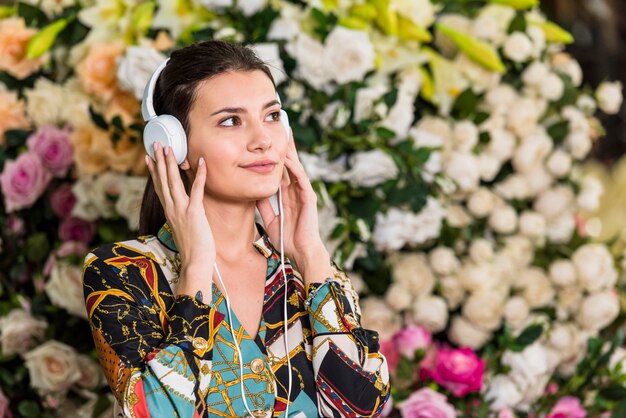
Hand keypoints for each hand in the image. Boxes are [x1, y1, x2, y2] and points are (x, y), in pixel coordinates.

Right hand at [146, 142, 214, 298]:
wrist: (195, 263)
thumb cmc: (194, 250)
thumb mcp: (185, 229)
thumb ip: (183, 217)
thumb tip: (185, 212)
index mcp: (170, 212)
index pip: (159, 188)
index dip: (154, 172)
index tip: (149, 158)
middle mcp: (172, 209)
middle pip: (163, 181)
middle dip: (159, 160)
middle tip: (157, 144)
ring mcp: (181, 210)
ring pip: (173, 182)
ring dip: (171, 163)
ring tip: (170, 148)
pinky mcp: (194, 213)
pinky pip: (196, 190)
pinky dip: (199, 175)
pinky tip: (201, 162)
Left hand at [256, 131, 330, 281]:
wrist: (300, 251)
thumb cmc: (286, 238)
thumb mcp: (269, 218)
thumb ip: (263, 205)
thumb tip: (252, 192)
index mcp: (287, 194)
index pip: (280, 169)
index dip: (274, 155)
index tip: (267, 141)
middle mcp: (295, 190)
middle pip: (289, 162)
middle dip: (284, 145)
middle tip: (279, 126)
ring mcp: (302, 192)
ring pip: (295, 166)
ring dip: (289, 150)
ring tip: (284, 133)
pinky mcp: (308, 197)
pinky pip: (300, 178)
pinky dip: (293, 167)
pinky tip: (286, 156)